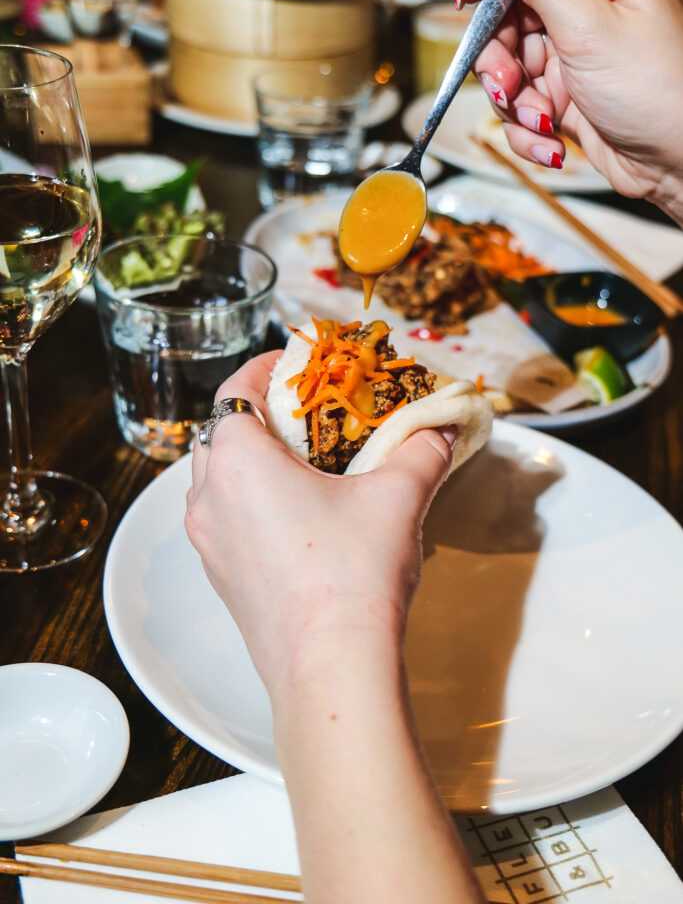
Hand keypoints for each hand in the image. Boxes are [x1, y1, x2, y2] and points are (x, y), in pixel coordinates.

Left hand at [185, 351, 453, 700]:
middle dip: (262, 413)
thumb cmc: (354, 575)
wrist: (332, 670)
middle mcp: (209, 498)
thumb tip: (444, 429)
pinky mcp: (221, 579)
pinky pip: (225, 518)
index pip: (235, 389)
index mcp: (238, 462)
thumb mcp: (397, 498)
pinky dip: (250, 500)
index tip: (300, 364)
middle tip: (310, 411)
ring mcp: (209, 544)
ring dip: (253, 458)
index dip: (266, 367)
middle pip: (222, 431)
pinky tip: (301, 515)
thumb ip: (421, 451)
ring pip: (218, 477)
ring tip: (306, 461)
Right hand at [455, 0, 682, 219]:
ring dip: (511, 97)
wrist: (677, 164)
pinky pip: (516, 99)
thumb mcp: (591, 27)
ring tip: (539, 118)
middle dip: (497, 50)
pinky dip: (524, 125)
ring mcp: (569, 45)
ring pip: (503, 57)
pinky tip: (550, 139)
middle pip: (504, 2)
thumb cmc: (660, 92)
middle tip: (508, 81)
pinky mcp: (559, 88)